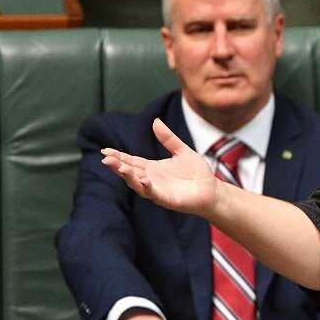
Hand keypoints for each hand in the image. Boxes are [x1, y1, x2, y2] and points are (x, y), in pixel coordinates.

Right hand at [101, 119, 218, 216]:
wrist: (213, 190)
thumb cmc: (198, 173)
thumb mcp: (182, 151)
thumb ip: (168, 138)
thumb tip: (155, 121)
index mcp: (153, 168)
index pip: (131, 161)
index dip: (118, 156)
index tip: (106, 150)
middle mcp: (151, 179)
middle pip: (130, 172)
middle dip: (117, 166)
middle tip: (106, 159)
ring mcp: (157, 190)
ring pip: (137, 184)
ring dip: (127, 176)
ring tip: (119, 167)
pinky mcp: (166, 199)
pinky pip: (153, 193)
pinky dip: (146, 187)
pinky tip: (142, 179)